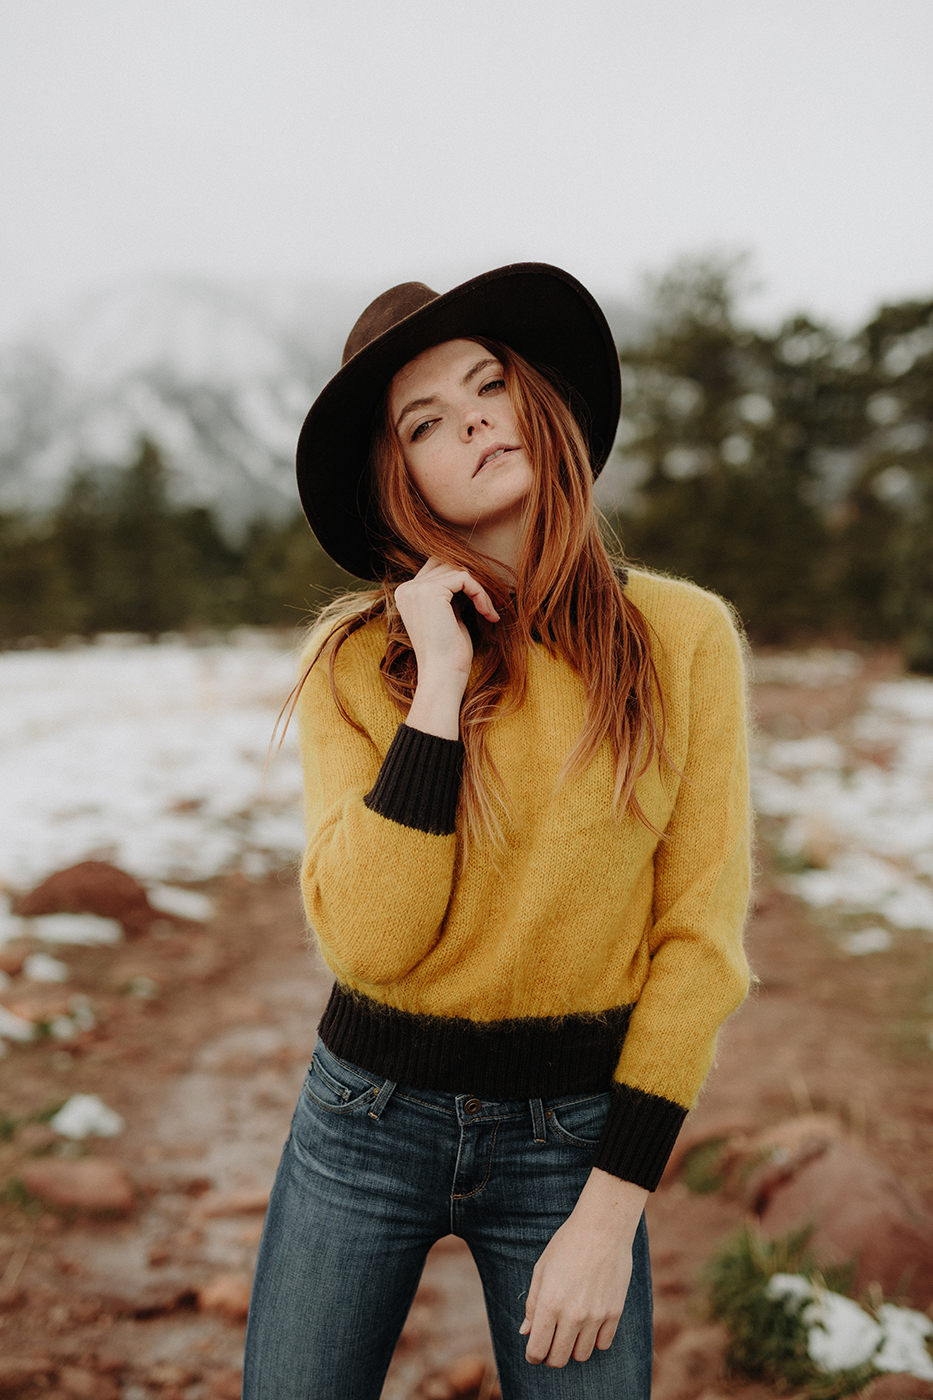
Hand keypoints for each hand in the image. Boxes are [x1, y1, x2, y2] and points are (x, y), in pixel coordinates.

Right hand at [395, 557, 498, 740]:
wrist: (443, 675)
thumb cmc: (449, 653)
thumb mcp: (449, 616)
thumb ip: (452, 594)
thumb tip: (470, 573)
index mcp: (406, 594)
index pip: (438, 568)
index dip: (464, 580)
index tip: (481, 601)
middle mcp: (407, 588)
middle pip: (447, 563)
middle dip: (472, 580)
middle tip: (488, 601)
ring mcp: (416, 589)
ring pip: (458, 569)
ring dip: (480, 589)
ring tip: (488, 612)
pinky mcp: (431, 592)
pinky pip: (465, 578)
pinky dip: (481, 594)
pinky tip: (488, 614)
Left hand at [520, 1169, 647, 1367]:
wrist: (602, 1228)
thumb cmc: (567, 1245)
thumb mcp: (541, 1269)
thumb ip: (532, 1304)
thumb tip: (526, 1332)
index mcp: (549, 1304)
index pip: (537, 1350)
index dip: (532, 1356)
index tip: (534, 1352)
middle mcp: (572, 1315)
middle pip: (558, 1359)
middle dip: (550, 1356)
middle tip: (551, 1342)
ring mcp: (595, 1316)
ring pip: (582, 1356)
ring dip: (573, 1348)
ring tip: (570, 1330)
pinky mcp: (615, 1313)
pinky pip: (603, 1344)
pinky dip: (594, 1339)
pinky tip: (590, 1323)